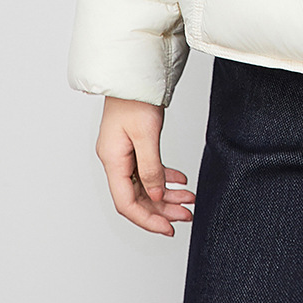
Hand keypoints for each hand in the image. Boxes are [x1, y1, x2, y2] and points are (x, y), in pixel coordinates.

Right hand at [96, 96, 195, 236]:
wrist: (134, 74)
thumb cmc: (135, 98)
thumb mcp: (146, 135)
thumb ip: (151, 168)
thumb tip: (157, 195)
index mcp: (112, 161)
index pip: (126, 203)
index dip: (147, 219)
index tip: (168, 229)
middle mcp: (115, 160)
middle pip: (137, 197)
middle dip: (162, 210)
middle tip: (186, 216)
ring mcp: (124, 154)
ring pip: (145, 185)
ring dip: (167, 195)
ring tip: (189, 200)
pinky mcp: (134, 146)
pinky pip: (149, 171)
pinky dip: (165, 178)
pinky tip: (181, 181)